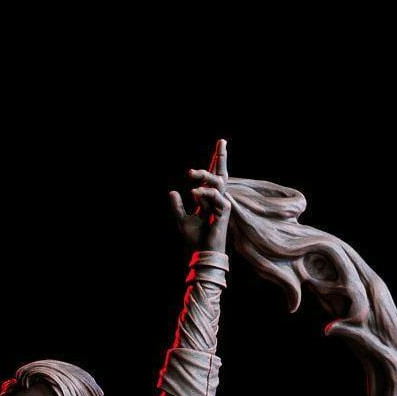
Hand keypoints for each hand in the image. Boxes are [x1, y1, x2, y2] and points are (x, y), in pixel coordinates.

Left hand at [169, 138, 231, 254]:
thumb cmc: (193, 239)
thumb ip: (177, 206)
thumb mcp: (181, 220)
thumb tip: (172, 192)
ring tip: (190, 174)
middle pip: (221, 173)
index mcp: (208, 199)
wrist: (200, 253)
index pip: (213, 176)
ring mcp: (222, 204)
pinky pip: (216, 196)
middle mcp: (217, 199)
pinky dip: (205, 194)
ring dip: (204, 176)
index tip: (222, 142)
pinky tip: (194, 194)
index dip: (216, 160)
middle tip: (220, 142)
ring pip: (217, 182)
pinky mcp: (224, 211)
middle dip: (221, 157)